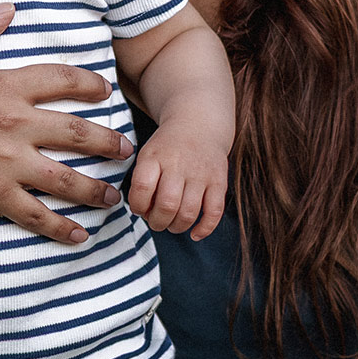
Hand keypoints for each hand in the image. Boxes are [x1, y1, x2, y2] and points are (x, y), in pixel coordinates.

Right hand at [0, 3, 133, 245]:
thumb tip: (7, 9)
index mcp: (2, 87)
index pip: (61, 80)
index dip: (89, 84)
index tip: (105, 91)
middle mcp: (14, 124)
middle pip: (79, 132)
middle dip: (109, 142)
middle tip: (127, 150)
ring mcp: (7, 163)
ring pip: (68, 178)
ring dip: (96, 189)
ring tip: (114, 197)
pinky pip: (38, 214)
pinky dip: (62, 228)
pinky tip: (80, 236)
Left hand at [128, 118, 227, 239]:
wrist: (198, 124)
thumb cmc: (167, 148)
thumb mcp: (147, 155)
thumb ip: (142, 182)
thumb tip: (144, 214)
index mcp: (155, 156)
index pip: (143, 187)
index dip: (138, 206)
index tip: (139, 208)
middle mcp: (179, 164)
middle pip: (167, 205)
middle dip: (157, 222)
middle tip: (156, 221)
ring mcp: (201, 173)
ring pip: (189, 212)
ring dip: (177, 227)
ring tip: (172, 224)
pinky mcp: (219, 181)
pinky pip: (214, 212)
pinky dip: (204, 229)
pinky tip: (195, 234)